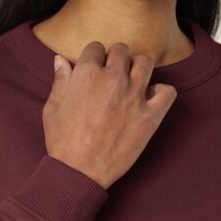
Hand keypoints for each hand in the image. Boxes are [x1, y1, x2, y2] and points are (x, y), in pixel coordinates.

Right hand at [42, 41, 177, 188]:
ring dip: (137, 68)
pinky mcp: (150, 117)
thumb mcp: (52, 109)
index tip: (93, 69)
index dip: (92, 58)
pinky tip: (149, 100)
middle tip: (110, 76)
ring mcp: (134, 97)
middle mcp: (113, 80)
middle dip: (115, 59)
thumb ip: (60, 81)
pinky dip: (161, 93)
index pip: (95, 48)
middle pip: (122, 50)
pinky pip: (168, 91)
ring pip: (145, 63)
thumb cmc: (62, 142)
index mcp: (87, 74)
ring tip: (131, 83)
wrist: (78, 172)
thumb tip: (60, 59)